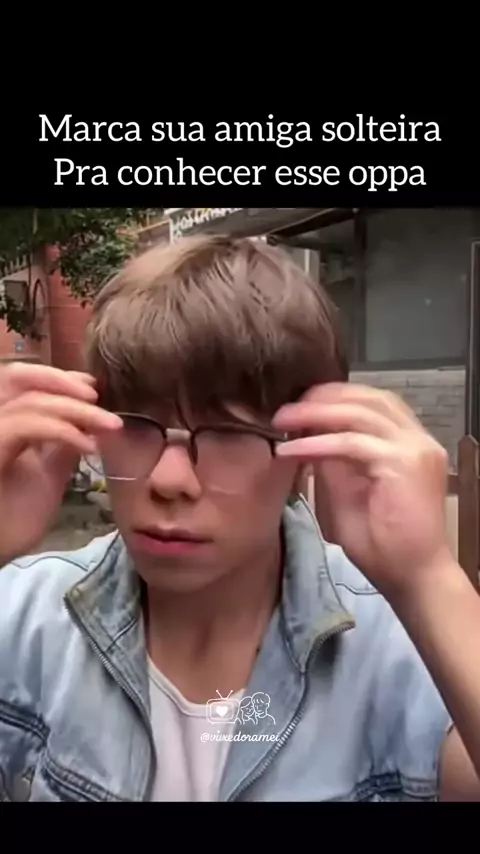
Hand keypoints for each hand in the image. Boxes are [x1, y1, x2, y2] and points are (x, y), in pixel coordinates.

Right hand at [0, 363, 121, 564]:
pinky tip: (88, 446)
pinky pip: (26, 425)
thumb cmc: (11, 521)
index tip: (92, 390)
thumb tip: (87, 423)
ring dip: (74, 409)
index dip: (57, 379)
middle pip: (18, 376)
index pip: (22, 383)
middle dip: (63, 382)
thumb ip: (61, 447)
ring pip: (30, 400)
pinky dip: (62, 430)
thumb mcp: (46, 476)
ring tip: (108, 424)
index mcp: (1, 424)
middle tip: (97, 397)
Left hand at [273, 383, 451, 596]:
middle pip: (368, 397)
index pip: (371, 402)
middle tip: (285, 409)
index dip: (332, 398)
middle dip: (322, 397)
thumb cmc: (384, 544)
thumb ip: (335, 462)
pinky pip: (352, 444)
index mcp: (408, 441)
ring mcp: (414, 447)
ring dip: (315, 413)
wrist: (413, 577)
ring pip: (359, 412)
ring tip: (282, 421)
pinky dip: (318, 444)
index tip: (297, 406)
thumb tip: (307, 436)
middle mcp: (416, 438)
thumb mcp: (349, 492)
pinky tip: (293, 449)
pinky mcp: (404, 463)